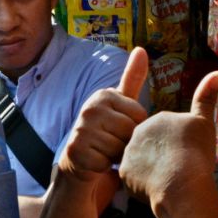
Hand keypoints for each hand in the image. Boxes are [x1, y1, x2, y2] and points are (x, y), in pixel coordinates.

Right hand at [57, 48, 148, 183]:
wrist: (80, 167)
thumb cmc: (105, 136)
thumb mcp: (121, 106)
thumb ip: (132, 79)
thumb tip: (141, 48)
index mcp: (103, 94)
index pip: (140, 115)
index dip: (136, 128)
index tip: (121, 130)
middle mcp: (90, 108)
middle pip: (131, 131)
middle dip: (127, 144)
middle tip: (113, 145)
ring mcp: (80, 129)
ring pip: (120, 148)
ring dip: (117, 158)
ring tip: (105, 154)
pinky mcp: (75, 151)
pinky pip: (106, 162)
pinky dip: (104, 168)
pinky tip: (96, 164)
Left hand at [119, 69, 217, 204]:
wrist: (180, 184)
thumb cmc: (195, 153)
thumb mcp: (204, 122)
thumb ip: (207, 97)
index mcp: (157, 119)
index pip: (166, 131)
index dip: (178, 144)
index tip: (187, 154)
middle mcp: (138, 131)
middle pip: (151, 144)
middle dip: (163, 155)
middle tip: (178, 168)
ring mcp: (129, 152)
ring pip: (141, 161)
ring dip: (152, 169)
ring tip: (168, 180)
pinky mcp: (124, 173)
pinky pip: (133, 178)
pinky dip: (144, 184)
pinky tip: (157, 188)